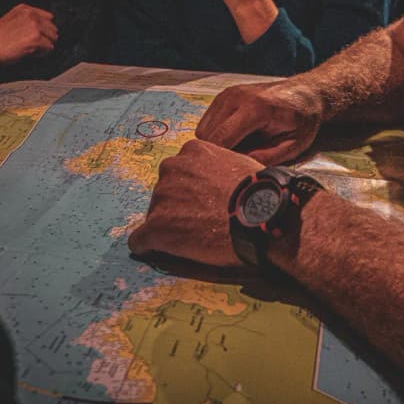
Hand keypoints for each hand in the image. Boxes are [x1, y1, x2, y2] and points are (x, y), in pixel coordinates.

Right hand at [0, 3, 56, 64]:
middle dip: (46, 37)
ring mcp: (34, 27)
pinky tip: (32, 53)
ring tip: (33, 49)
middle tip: (36, 44)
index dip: (45, 28)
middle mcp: (31, 15)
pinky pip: (49, 47)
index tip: (40, 35)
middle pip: (52, 28)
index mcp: (24, 9)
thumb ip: (25, 19)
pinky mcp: (35, 39)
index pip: (48, 17)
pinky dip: (42, 52)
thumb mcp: (10, 19)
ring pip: (52, 37)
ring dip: (45, 45)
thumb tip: (42, 27)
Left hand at [128, 139, 262, 266]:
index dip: (190, 190)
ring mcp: (162, 198)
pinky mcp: (157, 227)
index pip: (179, 171)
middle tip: (200, 222)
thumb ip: (219, 165)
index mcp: (192, 151)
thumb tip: (221, 179)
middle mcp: (171, 168)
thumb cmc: (260, 193)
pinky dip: (148, 246)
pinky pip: (140, 240)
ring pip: (154, 215)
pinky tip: (160, 252)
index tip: (202, 203)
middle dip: (177, 206)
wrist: (262, 217)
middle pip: (164, 191)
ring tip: (193, 239)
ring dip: (168, 226)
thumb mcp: (239, 162)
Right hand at [195, 80, 323, 164]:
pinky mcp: (223, 96)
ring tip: (238, 149)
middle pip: (208, 135)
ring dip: (215, 143)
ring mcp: (228, 94)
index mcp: (255, 109)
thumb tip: (240, 168)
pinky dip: (215, 134)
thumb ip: (267, 158)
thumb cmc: (302, 119)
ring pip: (203, 129)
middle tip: (235, 164)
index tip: (228, 173)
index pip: (221, 139)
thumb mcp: (294, 145)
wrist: (304, 93)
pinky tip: (235, 138)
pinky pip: (207, 122)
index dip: (220, 160)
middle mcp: (237, 97)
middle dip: (217, 153)